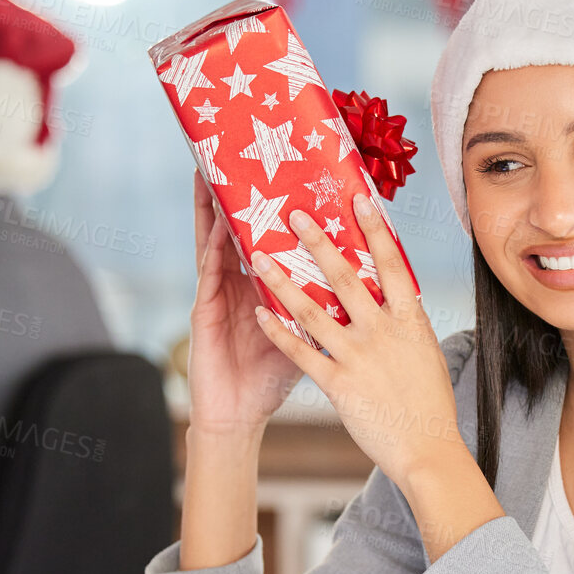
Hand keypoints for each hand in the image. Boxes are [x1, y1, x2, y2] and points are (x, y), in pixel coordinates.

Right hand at [185, 172, 304, 437]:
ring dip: (216, 209)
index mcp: (264, 286)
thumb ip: (326, 307)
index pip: (271, 238)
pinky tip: (217, 224)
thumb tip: (368, 286)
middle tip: (249, 158)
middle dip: (243, 196)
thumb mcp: (306, 334)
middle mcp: (240, 283)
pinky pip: (210, 273)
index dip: (278, 208)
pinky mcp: (205, 311)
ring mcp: (220, 294)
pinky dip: (212, 247)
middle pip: (242, 231)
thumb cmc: (269, 378)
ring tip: (216, 173)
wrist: (239, 416)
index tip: (292, 174)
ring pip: (218, 242)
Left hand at [249, 192, 467, 489]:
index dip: (374, 229)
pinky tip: (261, 313)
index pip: (390, 264)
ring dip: (283, 281)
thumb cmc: (430, 404)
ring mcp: (359, 356)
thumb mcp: (426, 353)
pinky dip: (279, 331)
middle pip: (344, 276)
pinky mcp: (338, 384)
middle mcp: (382, 331)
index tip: (358, 199)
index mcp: (410, 319)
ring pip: (312, 310)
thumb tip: (399, 297)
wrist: (427, 449)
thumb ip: (407, 324)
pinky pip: (302, 352)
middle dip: (317, 241)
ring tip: (259, 257)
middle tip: (293, 214)